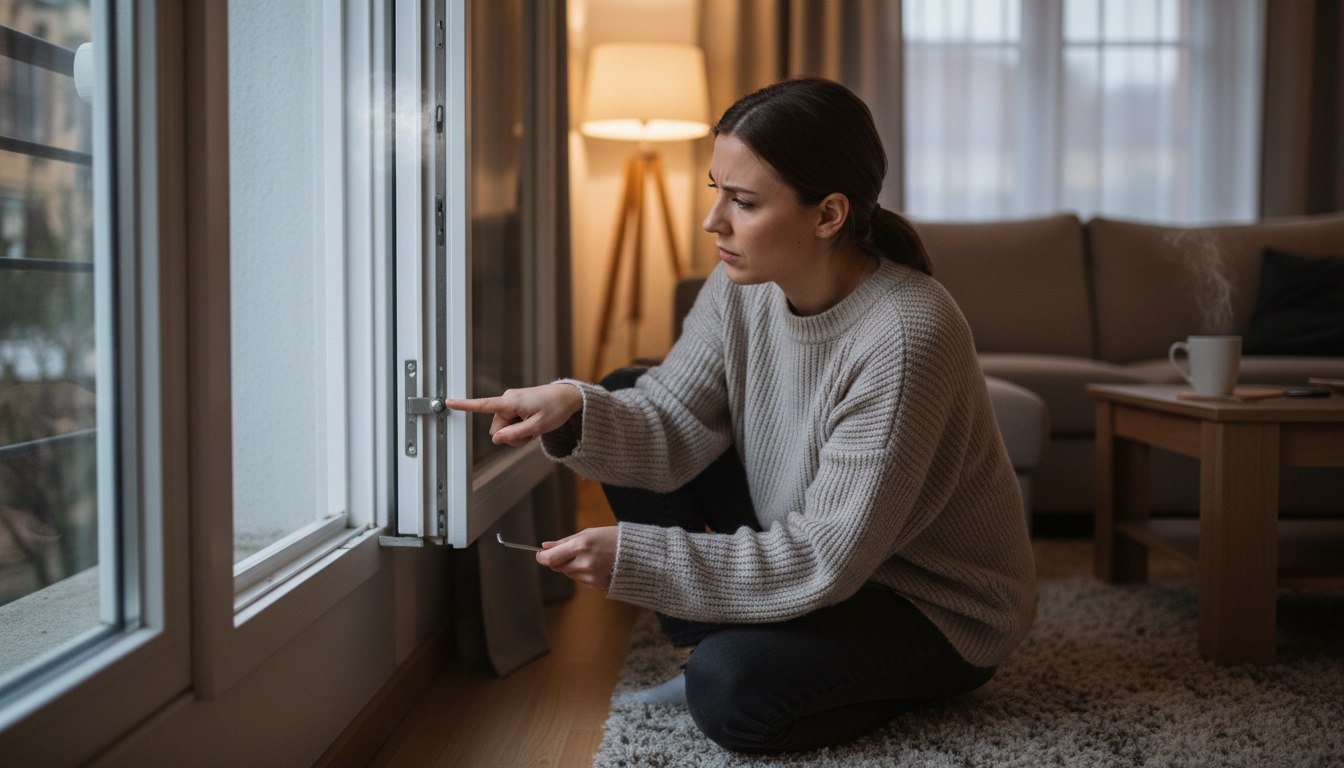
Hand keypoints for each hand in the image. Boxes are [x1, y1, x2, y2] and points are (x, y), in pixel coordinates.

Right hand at [445, 383, 582, 445]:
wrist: (568, 396)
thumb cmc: (555, 409)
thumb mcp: (538, 426)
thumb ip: (516, 434)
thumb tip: (495, 440)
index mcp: (511, 402)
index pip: (483, 405)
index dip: (465, 405)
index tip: (448, 402)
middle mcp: (507, 399)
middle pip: (497, 429)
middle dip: (512, 436)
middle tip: (532, 432)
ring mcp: (511, 402)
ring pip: (504, 428)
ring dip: (518, 433)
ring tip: (535, 426)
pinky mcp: (515, 405)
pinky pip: (511, 423)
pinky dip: (521, 427)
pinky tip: (533, 423)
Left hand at [537, 526, 616, 591]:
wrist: (638, 554)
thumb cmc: (612, 539)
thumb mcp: (588, 533)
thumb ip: (564, 541)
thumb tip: (545, 546)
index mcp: (581, 546)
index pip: (551, 558)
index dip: (542, 557)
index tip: (540, 554)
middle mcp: (584, 563)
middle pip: (557, 567)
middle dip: (558, 560)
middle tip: (570, 552)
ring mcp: (590, 576)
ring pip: (568, 573)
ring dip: (572, 566)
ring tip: (590, 557)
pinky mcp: (595, 586)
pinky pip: (580, 580)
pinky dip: (583, 573)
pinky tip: (597, 565)